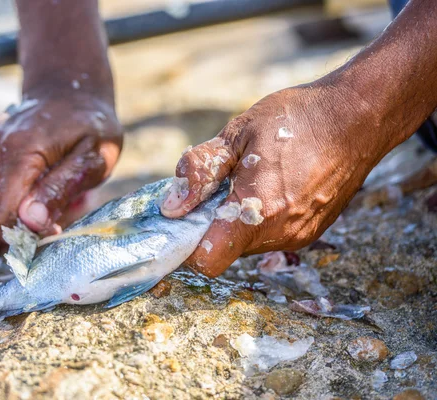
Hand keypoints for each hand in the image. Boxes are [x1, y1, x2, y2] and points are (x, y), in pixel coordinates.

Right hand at [0, 89, 122, 235]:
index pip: (3, 216)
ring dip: (32, 208)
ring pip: (3, 210)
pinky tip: (43, 177)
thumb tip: (31, 221)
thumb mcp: (94, 157)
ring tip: (57, 182)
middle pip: (4, 216)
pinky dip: (24, 197)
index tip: (58, 223)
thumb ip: (60, 188)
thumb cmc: (89, 125)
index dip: (30, 230)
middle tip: (67, 197)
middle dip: (35, 219)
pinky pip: (1, 199)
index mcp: (18, 152)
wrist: (68, 93)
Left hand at [161, 80, 392, 276]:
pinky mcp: (311, 232)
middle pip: (225, 249)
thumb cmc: (297, 119)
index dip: (188, 244)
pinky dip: (260, 219)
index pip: (208, 260)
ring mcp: (299, 235)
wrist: (358, 117)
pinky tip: (271, 185)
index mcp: (257, 210)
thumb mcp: (238, 134)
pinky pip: (270, 236)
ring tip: (250, 179)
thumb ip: (201, 171)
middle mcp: (280, 233)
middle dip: (212, 224)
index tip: (185, 218)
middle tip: (219, 185)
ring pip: (247, 243)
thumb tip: (172, 205)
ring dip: (237, 220)